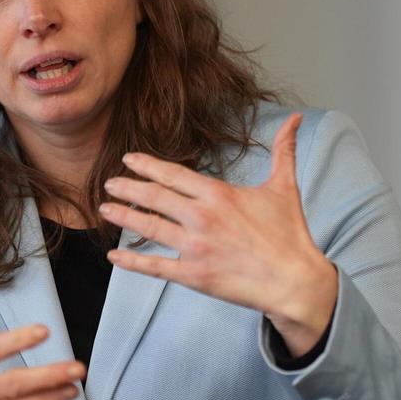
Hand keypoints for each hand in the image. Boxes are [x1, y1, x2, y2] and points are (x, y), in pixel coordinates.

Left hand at [99, 112, 336, 356]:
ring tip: (105, 209)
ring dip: (124, 217)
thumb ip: (284, 150)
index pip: (173, 174)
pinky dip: (132, 262)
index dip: (147, 165)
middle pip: (154, 197)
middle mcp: (201, 218)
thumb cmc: (290, 235)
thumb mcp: (285, 187)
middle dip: (128, 188)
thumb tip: (295, 118)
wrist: (296, 282)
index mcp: (218, 194)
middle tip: (108, 183)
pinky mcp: (194, 275)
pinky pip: (155, 267)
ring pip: (149, 228)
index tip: (128, 160)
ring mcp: (195, 248)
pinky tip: (114, 257)